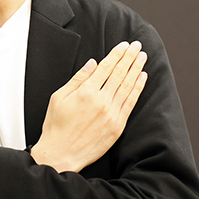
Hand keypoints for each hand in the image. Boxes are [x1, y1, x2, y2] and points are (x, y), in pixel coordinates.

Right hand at [31, 41, 147, 172]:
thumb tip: (92, 63)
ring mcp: (111, 114)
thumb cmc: (56, 126)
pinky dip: (137, 88)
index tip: (124, 45)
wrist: (61, 154)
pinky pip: (131, 103)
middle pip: (119, 73)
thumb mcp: (58, 97)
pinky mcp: (117, 126)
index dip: (116, 54)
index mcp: (86, 92)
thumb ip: (77, 79)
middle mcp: (101, 101)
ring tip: (142, 57)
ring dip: (136, 69)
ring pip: (128, 86)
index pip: (106, 67)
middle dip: (129, 57)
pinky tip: (142, 78)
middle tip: (137, 46)